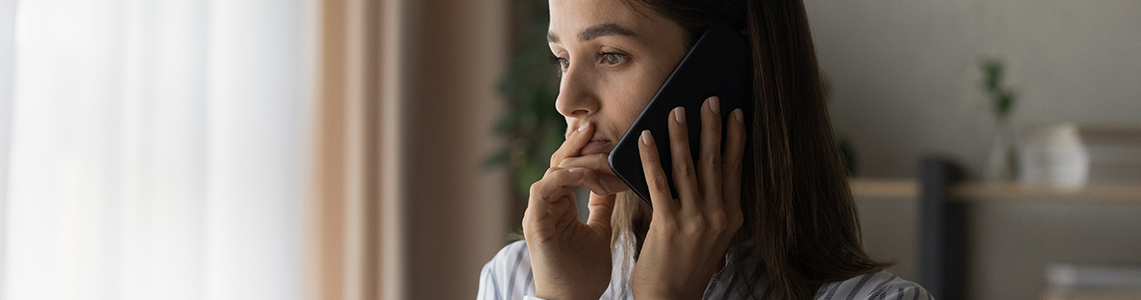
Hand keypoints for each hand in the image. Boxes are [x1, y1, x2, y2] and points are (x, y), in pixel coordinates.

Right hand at [523, 122, 620, 299]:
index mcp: (561, 205)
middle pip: (558, 163)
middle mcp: (547, 205)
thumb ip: (602, 206)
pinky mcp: (535, 224)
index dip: (585, 150)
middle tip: (594, 125)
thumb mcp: (600, 230)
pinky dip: (560, 179)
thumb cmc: (584, 273)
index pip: (570, 167)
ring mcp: (539, 213)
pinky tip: (580, 173)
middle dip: (576, 143)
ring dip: (573, 159)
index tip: (604, 134)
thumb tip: (613, 182)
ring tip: (595, 150)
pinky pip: (542, 190)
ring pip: (551, 172)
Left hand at [632, 97, 746, 298]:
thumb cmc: (687, 265)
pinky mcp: (668, 224)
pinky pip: (658, 182)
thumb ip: (713, 205)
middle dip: (712, 127)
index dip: (736, 138)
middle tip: (709, 99)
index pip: (735, 168)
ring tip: (676, 110)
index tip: (737, 113)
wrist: (671, 299)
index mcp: (732, 216)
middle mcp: (718, 216)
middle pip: (715, 161)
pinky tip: (645, 138)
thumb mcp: (713, 236)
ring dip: (681, 135)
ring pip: (688, 167)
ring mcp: (694, 220)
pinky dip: (652, 157)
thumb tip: (708, 168)